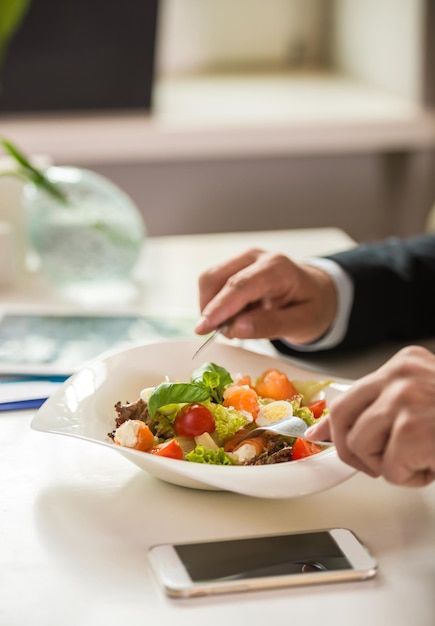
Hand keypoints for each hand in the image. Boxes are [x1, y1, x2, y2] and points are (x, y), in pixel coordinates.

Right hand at [195, 248, 337, 344]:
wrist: (318, 292)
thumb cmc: (311, 307)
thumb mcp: (301, 323)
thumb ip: (269, 325)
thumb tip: (235, 328)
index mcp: (278, 268)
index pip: (239, 286)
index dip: (218, 308)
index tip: (203, 329)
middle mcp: (257, 257)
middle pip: (217, 278)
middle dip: (211, 310)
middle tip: (227, 336)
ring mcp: (244, 259)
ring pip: (210, 280)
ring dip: (213, 308)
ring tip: (237, 325)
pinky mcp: (235, 265)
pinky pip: (213, 283)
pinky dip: (217, 304)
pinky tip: (237, 315)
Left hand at [306, 346, 434, 486]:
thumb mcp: (422, 401)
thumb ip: (383, 408)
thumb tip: (331, 429)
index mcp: (404, 365)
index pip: (348, 393)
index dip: (332, 422)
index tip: (318, 434)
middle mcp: (400, 376)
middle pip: (344, 419)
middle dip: (355, 450)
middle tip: (381, 462)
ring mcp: (405, 399)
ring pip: (363, 447)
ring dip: (390, 465)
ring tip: (422, 456)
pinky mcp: (413, 429)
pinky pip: (389, 469)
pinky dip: (412, 477)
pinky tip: (434, 463)